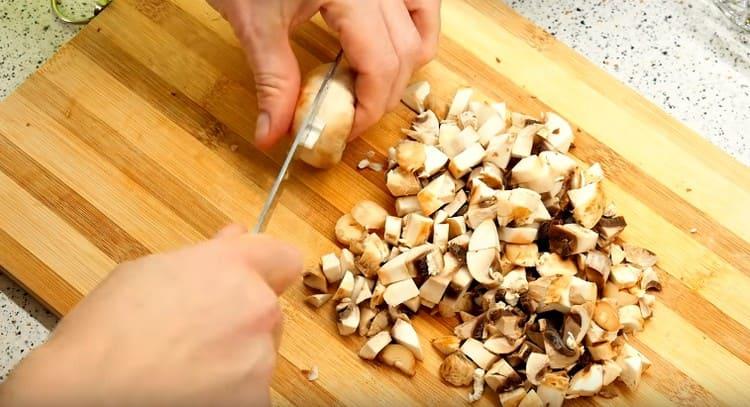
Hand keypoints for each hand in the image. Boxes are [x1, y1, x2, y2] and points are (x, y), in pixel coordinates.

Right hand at [0, 224, 301, 406]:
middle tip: (197, 330)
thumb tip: (234, 239)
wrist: (86, 394)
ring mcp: (259, 356)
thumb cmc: (105, 334)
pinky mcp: (255, 398)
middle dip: (242, 316)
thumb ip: (204, 256)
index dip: (266, 269)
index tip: (254, 279)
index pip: (283, 258)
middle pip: (268, 308)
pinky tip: (190, 388)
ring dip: (235, 355)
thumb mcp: (146, 272)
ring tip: (184, 363)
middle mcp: (255, 306)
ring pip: (260, 350)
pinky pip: (251, 388)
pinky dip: (229, 390)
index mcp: (231, 266)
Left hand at [208, 0, 440, 148]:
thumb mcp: (255, 24)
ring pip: (421, 29)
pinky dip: (413, 32)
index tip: (345, 130)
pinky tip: (387, 49)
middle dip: (382, 96)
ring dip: (402, 67)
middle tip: (350, 116)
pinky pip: (421, 4)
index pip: (380, 65)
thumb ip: (272, 82)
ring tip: (368, 84)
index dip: (369, 109)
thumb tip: (272, 134)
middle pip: (405, 54)